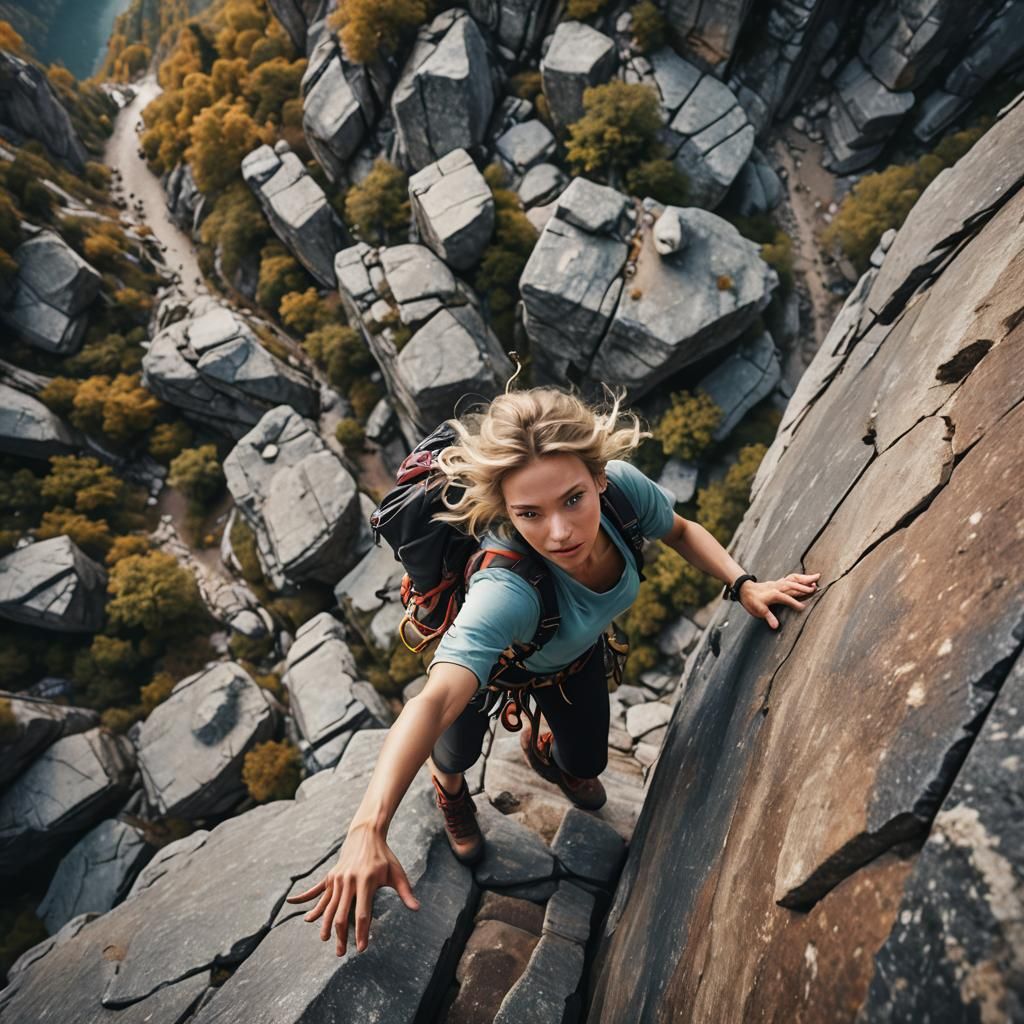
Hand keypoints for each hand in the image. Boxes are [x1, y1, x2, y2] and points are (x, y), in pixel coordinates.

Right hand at [285, 821, 419, 956]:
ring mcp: (337, 878)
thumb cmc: (384, 856)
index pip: (362, 912)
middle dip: (341, 936)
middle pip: (341, 914)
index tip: (361, 948)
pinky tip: (292, 903)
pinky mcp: (330, 876)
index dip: (362, 932)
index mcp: (366, 880)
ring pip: (328, 907)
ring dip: (325, 925)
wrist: (366, 835)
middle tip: (341, 953)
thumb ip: (405, 891)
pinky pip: (316, 890)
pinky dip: (304, 898)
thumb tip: (417, 908)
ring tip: (325, 940)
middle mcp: (349, 880)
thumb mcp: (397, 872)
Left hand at [739, 572, 819, 629]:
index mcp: (773, 594)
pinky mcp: (779, 582)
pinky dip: (800, 577)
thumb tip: (775, 626)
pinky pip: (791, 578)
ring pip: (793, 579)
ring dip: (805, 579)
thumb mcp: (758, 611)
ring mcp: (779, 583)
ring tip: (817, 577)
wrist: (745, 590)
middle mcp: (777, 587)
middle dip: (803, 587)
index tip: (803, 608)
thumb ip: (768, 617)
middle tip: (815, 589)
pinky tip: (807, 577)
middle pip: (792, 585)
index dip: (794, 603)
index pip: (786, 598)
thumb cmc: (751, 601)